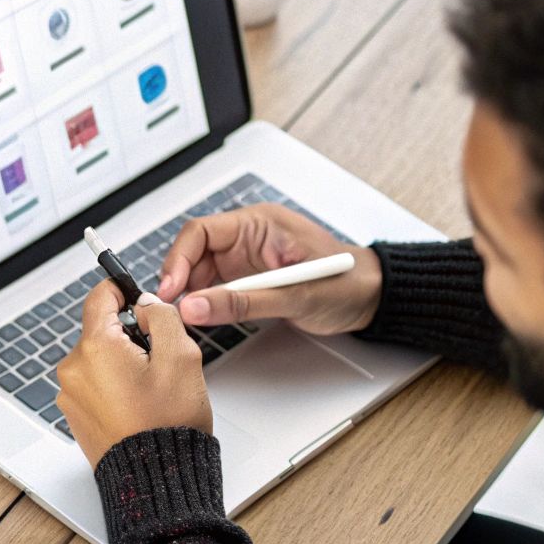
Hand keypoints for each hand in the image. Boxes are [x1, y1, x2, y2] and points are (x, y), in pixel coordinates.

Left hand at [56, 283, 211, 468]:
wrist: (154, 479)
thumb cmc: (167, 424)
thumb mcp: (181, 356)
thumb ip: (163, 316)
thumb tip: (146, 305)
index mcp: (95, 347)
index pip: (100, 297)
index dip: (122, 290)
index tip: (136, 294)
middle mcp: (74, 368)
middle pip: (102, 331)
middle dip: (131, 337)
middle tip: (161, 359)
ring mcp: (71, 393)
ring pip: (100, 360)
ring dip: (124, 364)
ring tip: (152, 390)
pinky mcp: (76, 414)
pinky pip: (96, 385)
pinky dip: (115, 387)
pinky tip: (139, 406)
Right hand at [157, 203, 382, 334]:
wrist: (372, 297)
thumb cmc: (346, 283)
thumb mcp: (294, 296)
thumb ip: (242, 302)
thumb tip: (195, 307)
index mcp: (258, 224)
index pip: (201, 232)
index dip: (178, 260)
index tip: (170, 290)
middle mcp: (247, 238)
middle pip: (195, 253)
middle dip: (180, 280)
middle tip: (170, 310)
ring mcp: (246, 260)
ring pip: (201, 274)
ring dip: (191, 295)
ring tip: (185, 319)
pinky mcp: (249, 280)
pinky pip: (216, 289)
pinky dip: (207, 304)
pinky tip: (203, 319)